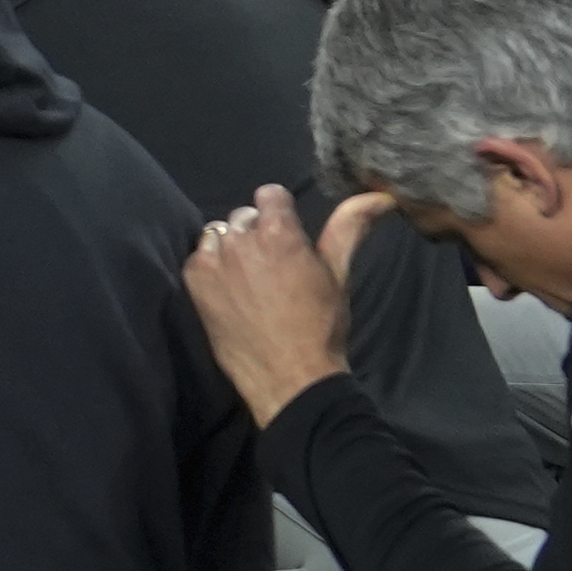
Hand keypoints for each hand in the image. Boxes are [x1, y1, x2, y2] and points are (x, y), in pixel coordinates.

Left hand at [183, 184, 368, 424]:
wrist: (288, 376)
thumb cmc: (320, 325)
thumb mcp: (338, 273)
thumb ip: (350, 227)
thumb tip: (378, 195)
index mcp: (279, 233)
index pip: (270, 194)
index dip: (280, 211)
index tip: (287, 232)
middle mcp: (241, 241)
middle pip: (244, 216)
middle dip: (258, 232)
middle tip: (274, 264)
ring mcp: (213, 261)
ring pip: (219, 233)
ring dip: (232, 247)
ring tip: (251, 278)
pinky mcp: (194, 282)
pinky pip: (199, 257)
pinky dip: (211, 266)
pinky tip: (230, 290)